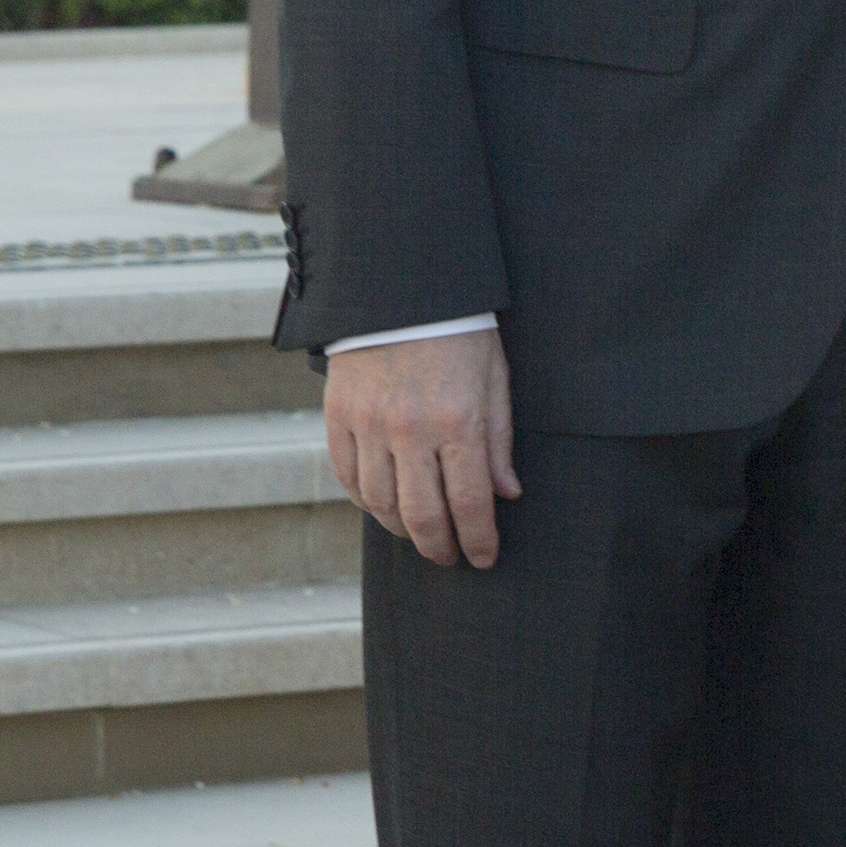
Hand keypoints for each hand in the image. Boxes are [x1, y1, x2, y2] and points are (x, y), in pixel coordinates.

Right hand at [325, 325, 518, 569]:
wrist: (400, 288)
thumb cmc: (460, 332)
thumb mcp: (495, 380)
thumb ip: (498, 441)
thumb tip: (506, 495)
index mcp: (457, 420)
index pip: (470, 503)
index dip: (479, 540)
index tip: (485, 558)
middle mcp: (410, 430)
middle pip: (422, 515)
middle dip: (440, 548)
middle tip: (451, 558)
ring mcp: (368, 425)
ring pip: (380, 505)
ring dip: (402, 531)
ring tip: (421, 536)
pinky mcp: (338, 417)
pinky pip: (348, 477)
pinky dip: (366, 502)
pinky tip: (384, 507)